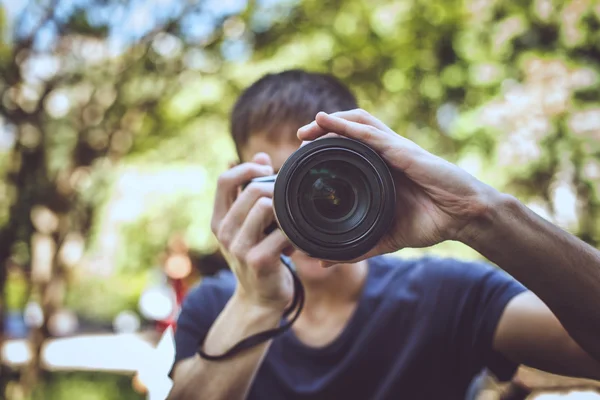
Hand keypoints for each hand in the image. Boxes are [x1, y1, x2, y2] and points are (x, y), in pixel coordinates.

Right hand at [211, 153, 293, 311]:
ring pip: (266, 206)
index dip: (247, 168)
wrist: (260, 299)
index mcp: (218, 219)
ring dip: (285, 210)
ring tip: (290, 223)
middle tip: (289, 201)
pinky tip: (295, 241)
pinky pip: (282, 230)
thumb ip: (251, 190)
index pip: (225, 180)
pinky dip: (294, 231)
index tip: (267, 170)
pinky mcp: (258, 260)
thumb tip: (261, 155)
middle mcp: (224, 232)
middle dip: (276, 190)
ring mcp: (239, 247)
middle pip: (252, 190)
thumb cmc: (258, 254)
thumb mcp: (249, 223)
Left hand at [297, 109, 497, 262]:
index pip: (348, 150)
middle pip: (349, 130)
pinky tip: (328, 121)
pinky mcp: (403, 151)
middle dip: (322, 129)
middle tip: (299, 139)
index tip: (300, 158)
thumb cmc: (431, 222)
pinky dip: (347, 126)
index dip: (324, 148)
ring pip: (358, 122)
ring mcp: (394, 149)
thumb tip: (324, 261)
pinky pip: (370, 133)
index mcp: (380, 170)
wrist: (464, 218)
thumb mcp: (385, 237)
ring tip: (309, 126)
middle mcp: (385, 155)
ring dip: (331, 121)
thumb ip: (355, 248)